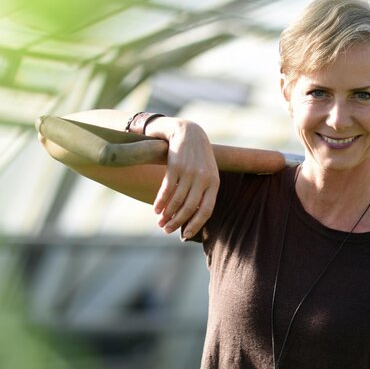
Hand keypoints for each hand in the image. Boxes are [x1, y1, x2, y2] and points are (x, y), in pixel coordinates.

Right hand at [147, 117, 218, 239]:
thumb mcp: (208, 173)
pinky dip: (160, 201)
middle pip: (189, 207)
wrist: (189, 133)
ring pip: (177, 200)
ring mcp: (189, 172)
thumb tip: (193, 217)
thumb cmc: (198, 158)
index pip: (206, 210)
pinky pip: (167, 189)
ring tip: (160, 222)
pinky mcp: (175, 166)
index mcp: (214, 183)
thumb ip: (204, 192)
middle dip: (177, 221)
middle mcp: (203, 179)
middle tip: (166, 230)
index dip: (195, 224)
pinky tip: (156, 209)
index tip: (185, 235)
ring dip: (167, 214)